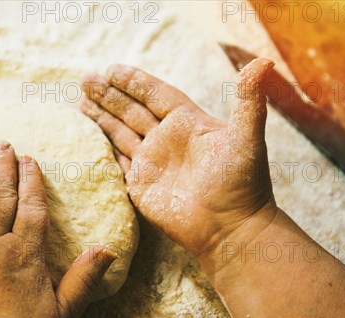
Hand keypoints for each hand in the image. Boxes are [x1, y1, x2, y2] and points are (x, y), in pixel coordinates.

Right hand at [81, 59, 277, 266]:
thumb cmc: (241, 183)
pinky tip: (89, 136)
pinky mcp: (141, 186)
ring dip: (101, 117)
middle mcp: (167, 140)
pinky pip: (117, 161)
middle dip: (109, 95)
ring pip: (121, 133)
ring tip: (80, 100)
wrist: (230, 228)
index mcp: (188, 123)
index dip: (134, 82)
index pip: (155, 95)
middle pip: (132, 110)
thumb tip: (264, 62)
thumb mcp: (246, 138)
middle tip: (86, 80)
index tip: (112, 69)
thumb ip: (249, 101)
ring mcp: (153, 163)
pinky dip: (103, 148)